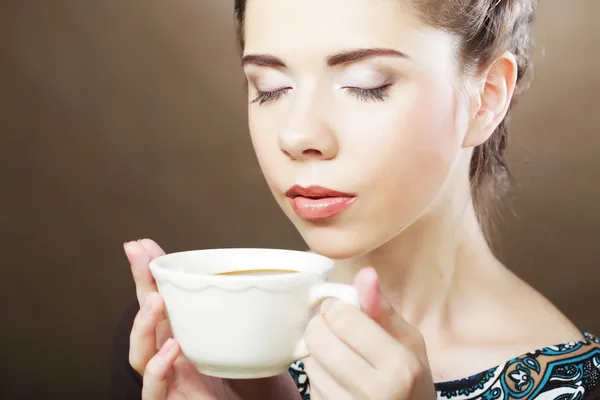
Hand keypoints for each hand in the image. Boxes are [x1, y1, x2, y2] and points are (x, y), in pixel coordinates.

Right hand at [125, 239, 300, 399]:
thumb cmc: (261, 381)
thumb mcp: (259, 336)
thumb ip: (265, 309)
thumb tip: (293, 276)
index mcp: (189, 336)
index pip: (163, 302)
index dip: (150, 275)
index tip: (143, 246)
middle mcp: (176, 357)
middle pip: (147, 322)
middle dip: (141, 287)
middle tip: (144, 259)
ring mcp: (174, 382)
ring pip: (140, 356)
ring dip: (144, 326)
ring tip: (156, 301)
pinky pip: (154, 393)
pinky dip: (158, 372)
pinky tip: (170, 350)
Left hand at [303, 268, 435, 399]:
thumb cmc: (412, 381)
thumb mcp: (409, 342)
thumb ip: (383, 309)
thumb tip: (365, 273)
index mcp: (400, 367)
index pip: (344, 319)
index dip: (336, 306)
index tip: (341, 308)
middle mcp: (375, 393)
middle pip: (319, 338)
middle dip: (322, 325)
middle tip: (334, 327)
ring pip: (310, 362)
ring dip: (319, 352)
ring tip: (340, 355)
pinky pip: (310, 385)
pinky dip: (319, 375)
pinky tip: (337, 377)